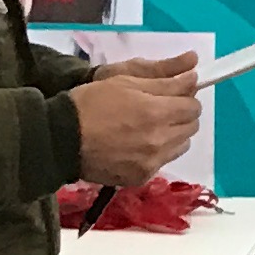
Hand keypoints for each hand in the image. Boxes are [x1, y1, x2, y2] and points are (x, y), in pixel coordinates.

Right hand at [70, 54, 201, 184]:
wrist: (60, 138)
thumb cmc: (90, 103)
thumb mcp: (124, 81)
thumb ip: (164, 80)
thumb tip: (194, 77)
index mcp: (157, 112)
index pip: (193, 106)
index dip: (186, 97)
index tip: (173, 95)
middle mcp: (160, 140)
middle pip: (191, 126)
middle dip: (181, 115)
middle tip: (160, 109)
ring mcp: (152, 162)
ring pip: (181, 145)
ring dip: (173, 134)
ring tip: (148, 128)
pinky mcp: (141, 177)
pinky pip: (163, 162)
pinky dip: (157, 152)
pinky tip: (136, 145)